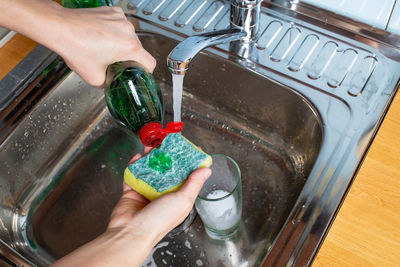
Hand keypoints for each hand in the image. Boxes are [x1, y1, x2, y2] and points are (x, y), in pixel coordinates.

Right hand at [52, 149, 210, 266]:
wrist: (131, 231)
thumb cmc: (159, 221)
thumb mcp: (183, 200)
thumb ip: (194, 184)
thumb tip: (207, 170)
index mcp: (178, 197)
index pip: (185, 176)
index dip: (186, 162)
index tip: (187, 149)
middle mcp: (163, 193)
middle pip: (166, 170)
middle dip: (166, 156)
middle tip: (166, 143)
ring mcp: (146, 191)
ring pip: (149, 169)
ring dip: (150, 157)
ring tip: (151, 146)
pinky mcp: (131, 190)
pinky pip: (133, 174)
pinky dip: (134, 164)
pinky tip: (138, 156)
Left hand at [55, 6, 155, 86]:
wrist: (60, 27)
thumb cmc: (75, 47)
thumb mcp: (94, 77)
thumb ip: (109, 83)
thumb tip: (111, 82)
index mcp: (129, 47)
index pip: (150, 63)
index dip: (145, 72)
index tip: (139, 73)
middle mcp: (129, 30)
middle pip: (138, 49)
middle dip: (129, 57)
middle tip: (115, 63)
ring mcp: (121, 19)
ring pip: (129, 37)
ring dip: (121, 44)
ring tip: (104, 48)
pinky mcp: (113, 11)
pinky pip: (120, 25)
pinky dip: (114, 31)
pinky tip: (102, 36)